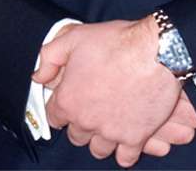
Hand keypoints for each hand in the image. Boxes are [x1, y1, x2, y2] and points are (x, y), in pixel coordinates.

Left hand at [36, 17, 187, 166]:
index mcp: (69, 100)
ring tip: (112, 123)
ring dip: (102, 138)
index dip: (64, 107)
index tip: (74, 100)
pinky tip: (128, 138)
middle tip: (96, 109)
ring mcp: (110, 132)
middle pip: (76, 135)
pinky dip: (125, 151)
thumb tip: (38, 76)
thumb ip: (50, 57)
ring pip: (98, 149)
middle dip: (83, 123)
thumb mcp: (75, 37)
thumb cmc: (118, 42)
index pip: (55, 117)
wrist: (158, 51)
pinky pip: (125, 158)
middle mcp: (86, 121)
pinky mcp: (135, 137)